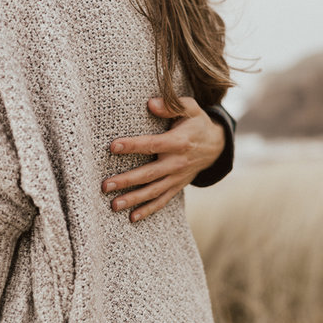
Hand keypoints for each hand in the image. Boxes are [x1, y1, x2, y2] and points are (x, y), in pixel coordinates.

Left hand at [102, 97, 225, 222]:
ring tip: (114, 205)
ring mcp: (177, 177)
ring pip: (153, 191)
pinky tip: (132, 217)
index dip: (133, 145)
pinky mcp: (177, 186)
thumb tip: (151, 104)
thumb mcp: (190, 108)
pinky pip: (162, 200)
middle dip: (126, 180)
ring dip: (133, 199)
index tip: (113, 146)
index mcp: (179, 142)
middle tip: (106, 185)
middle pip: (149, 173)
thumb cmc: (197, 123)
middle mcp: (177, 163)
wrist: (216, 146)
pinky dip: (148, 210)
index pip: (153, 144)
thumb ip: (171, 105)